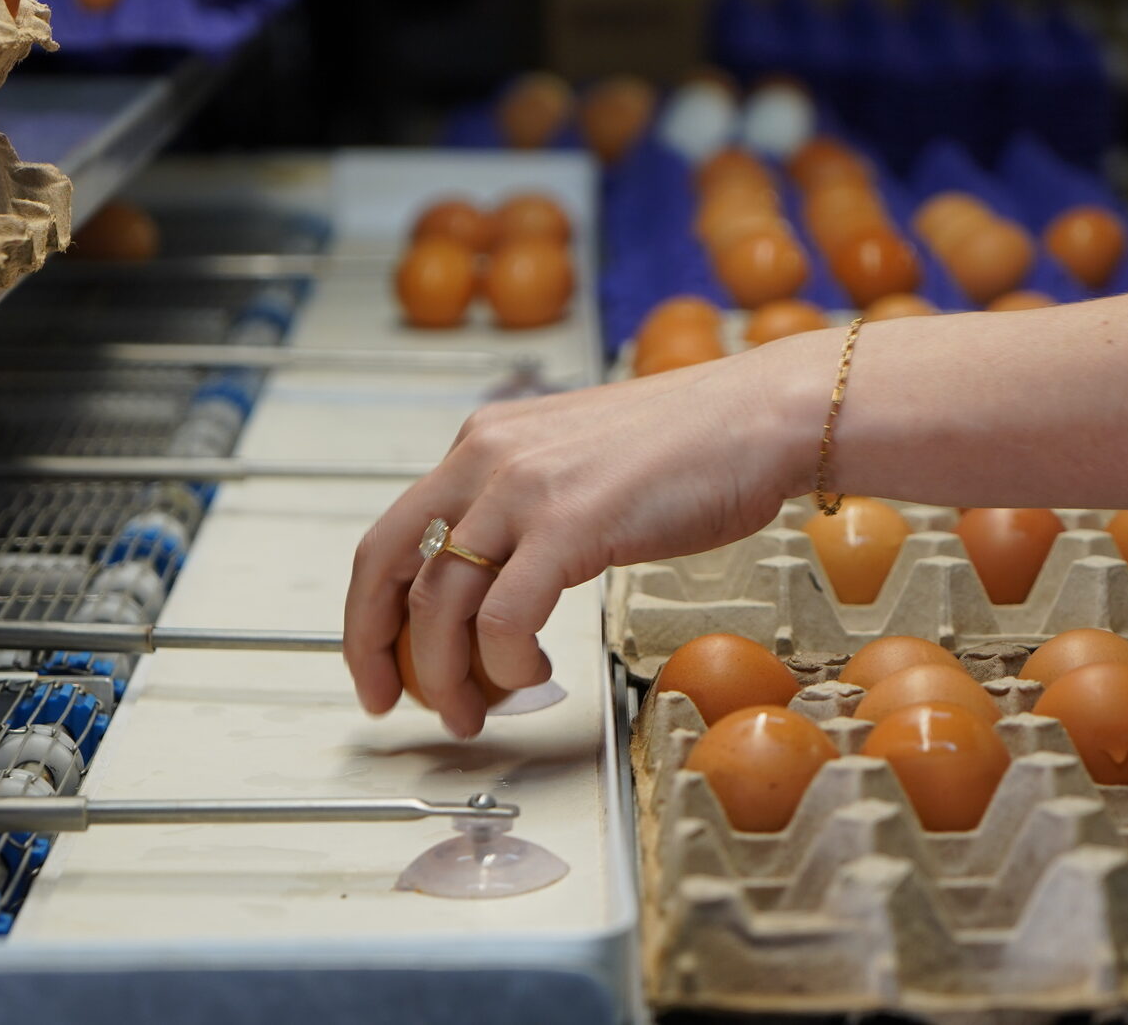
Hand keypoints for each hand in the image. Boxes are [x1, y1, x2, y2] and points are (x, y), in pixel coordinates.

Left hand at [342, 339, 817, 737]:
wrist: (759, 417)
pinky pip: (504, 617)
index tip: (378, 662)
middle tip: (398, 702)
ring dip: (447, 675)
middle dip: (377, 650)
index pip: (391, 537)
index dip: (369, 613)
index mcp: (483, 443)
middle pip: (388, 568)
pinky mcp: (570, 521)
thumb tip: (492, 596)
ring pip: (440, 603)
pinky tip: (532, 675)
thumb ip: (523, 513)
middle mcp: (487, 457)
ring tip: (475, 710)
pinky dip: (506, 662)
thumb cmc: (689, 449)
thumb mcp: (575, 466)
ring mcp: (524, 487)